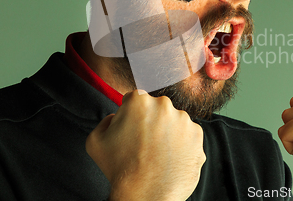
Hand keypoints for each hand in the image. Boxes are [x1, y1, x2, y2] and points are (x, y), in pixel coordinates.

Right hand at [86, 90, 205, 200]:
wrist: (145, 194)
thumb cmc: (119, 169)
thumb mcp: (95, 141)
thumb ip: (106, 120)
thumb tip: (116, 117)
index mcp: (139, 101)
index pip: (135, 100)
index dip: (131, 116)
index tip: (132, 130)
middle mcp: (164, 104)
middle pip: (157, 109)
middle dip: (152, 122)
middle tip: (144, 144)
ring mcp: (183, 119)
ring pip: (174, 121)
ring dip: (168, 132)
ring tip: (158, 154)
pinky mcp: (197, 135)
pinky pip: (188, 135)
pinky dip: (182, 144)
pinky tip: (170, 158)